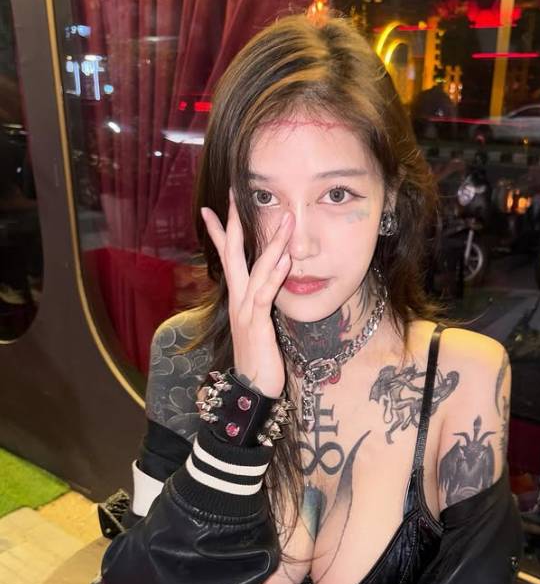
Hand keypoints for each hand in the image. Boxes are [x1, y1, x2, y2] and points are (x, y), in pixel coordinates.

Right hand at [201, 189, 292, 397]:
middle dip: (234, 222)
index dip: (220, 232)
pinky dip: (273, 276)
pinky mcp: (256, 324)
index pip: (227, 258)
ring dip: (272, 243)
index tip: (210, 208)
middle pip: (233, 254)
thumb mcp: (258, 327)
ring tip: (285, 219)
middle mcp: (238, 300)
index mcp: (239, 298)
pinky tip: (283, 259)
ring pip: (257, 269)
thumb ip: (260, 305)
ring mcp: (245, 311)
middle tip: (233, 192)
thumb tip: (267, 288)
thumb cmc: (258, 361)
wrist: (251, 391)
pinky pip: (264, 295)